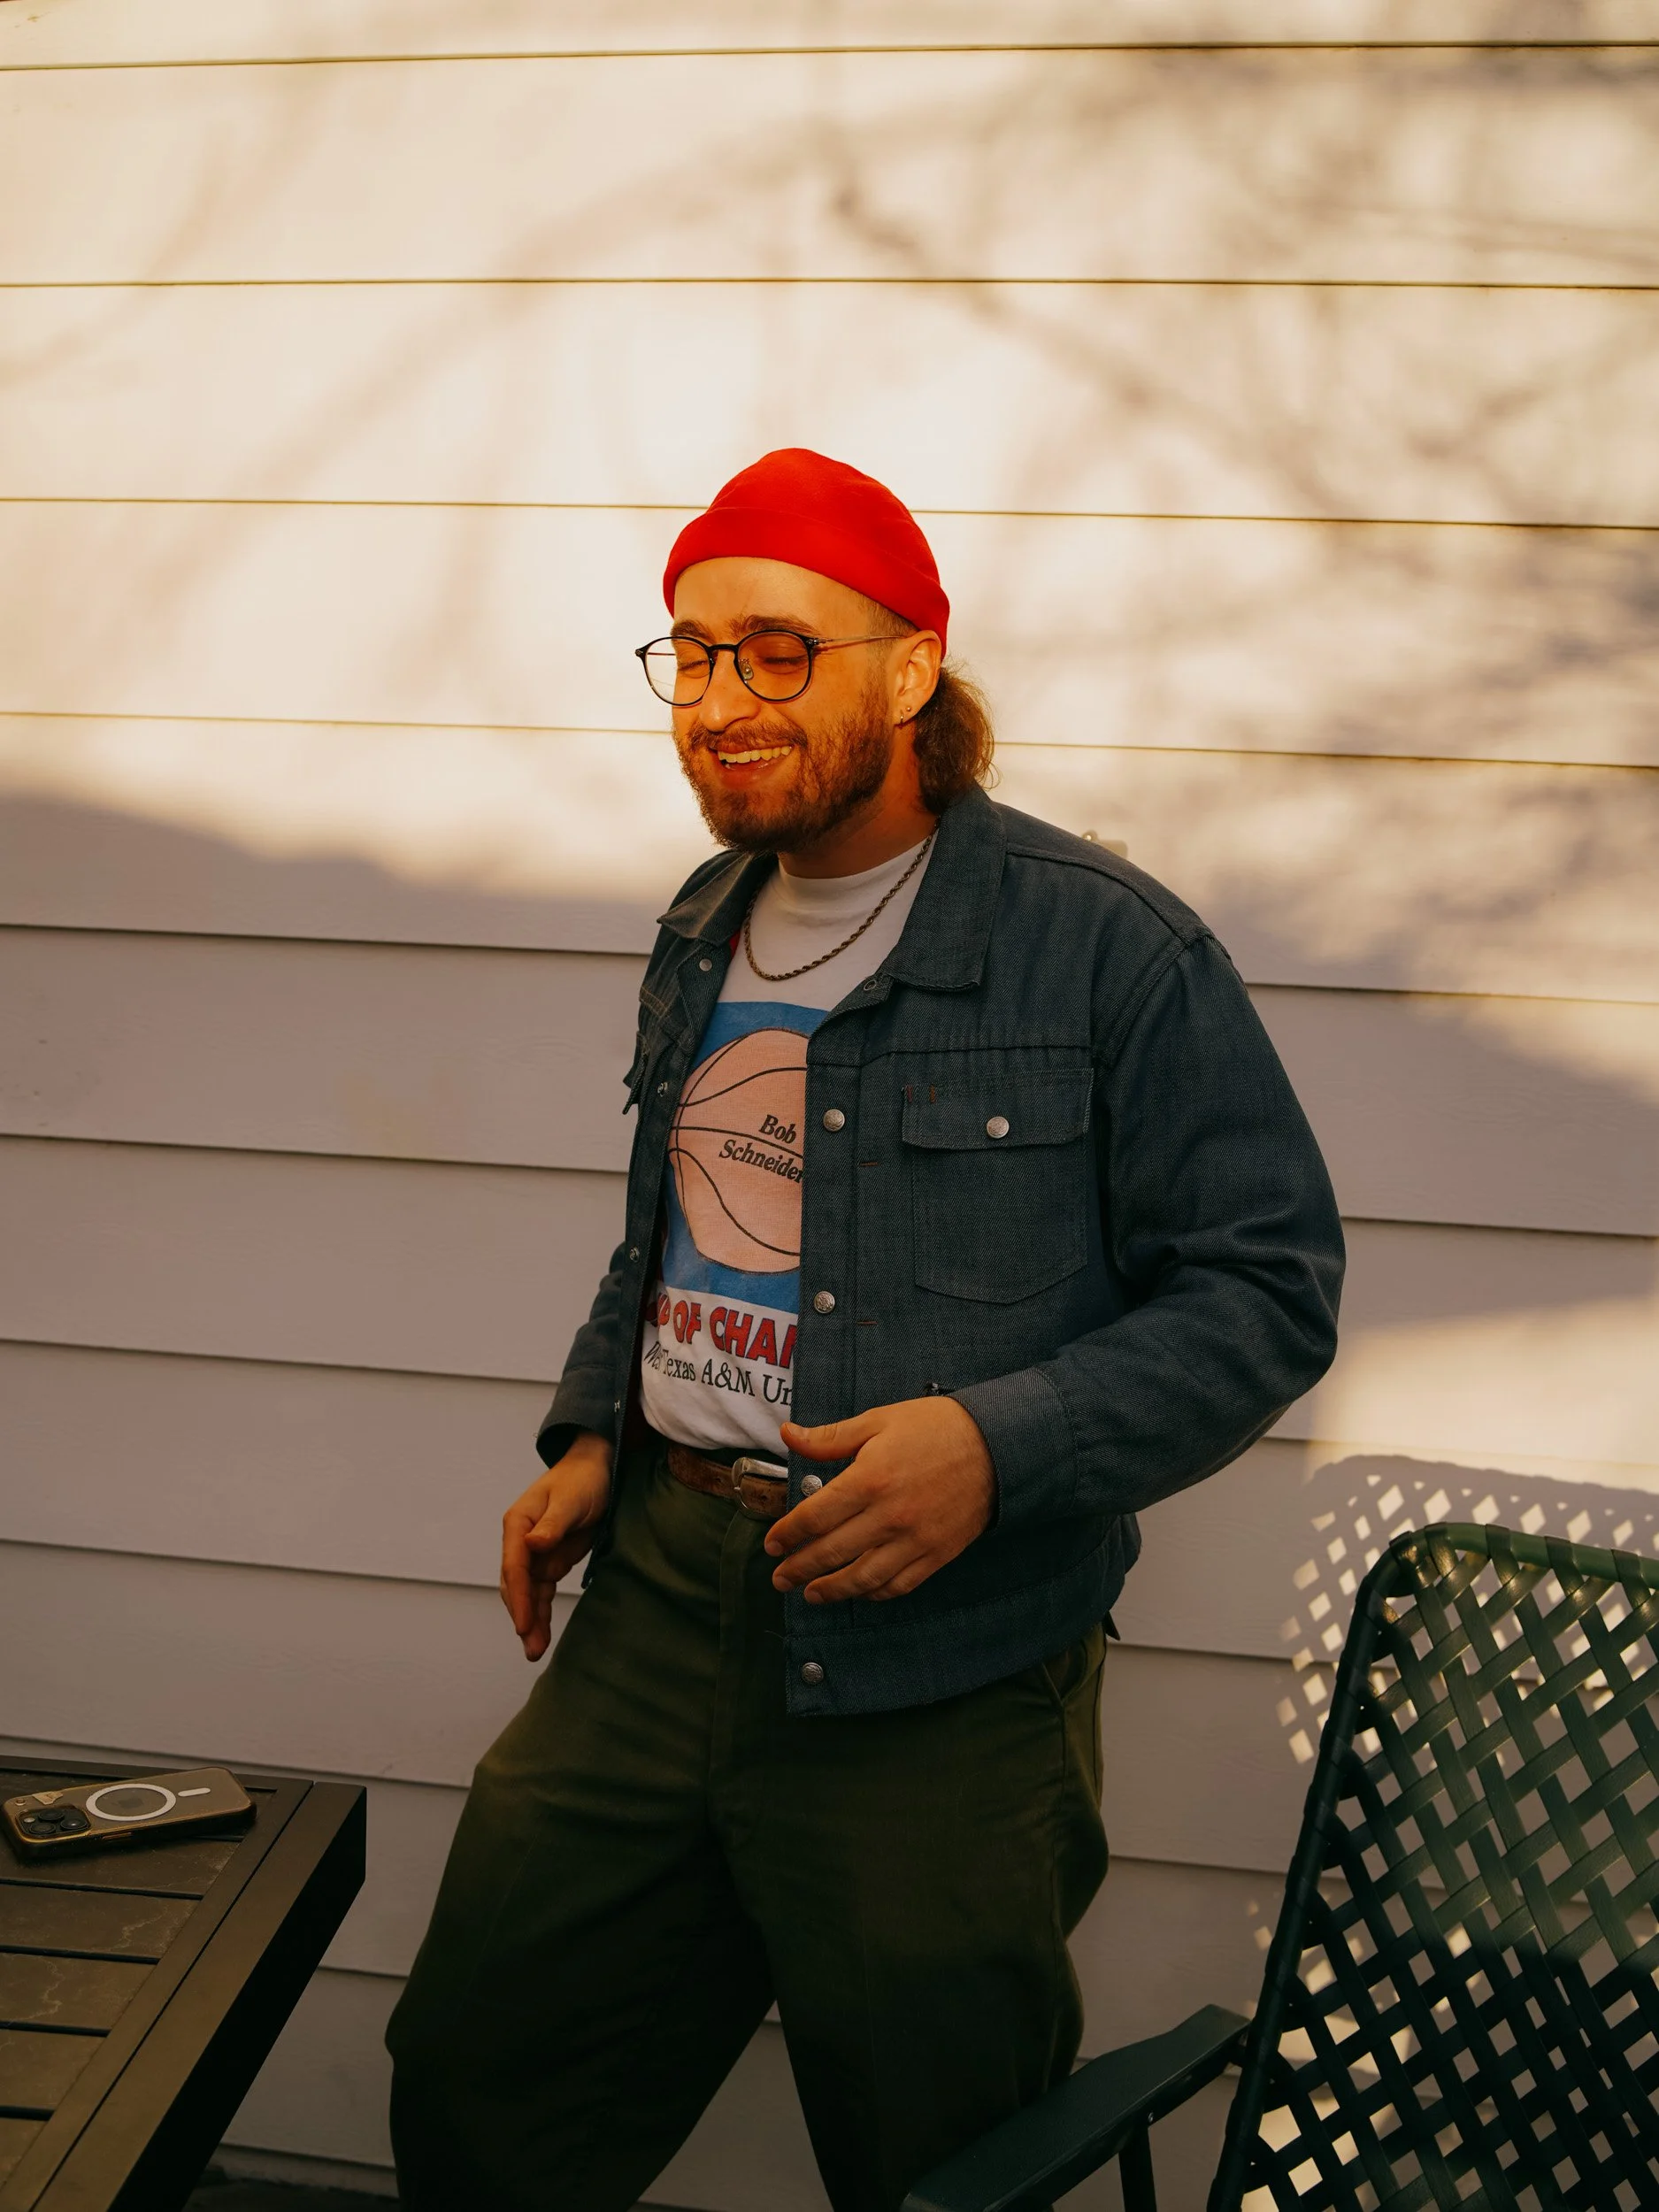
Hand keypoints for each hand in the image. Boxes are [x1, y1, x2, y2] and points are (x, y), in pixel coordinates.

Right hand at [500, 1431, 612, 1659]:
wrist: (597, 1468)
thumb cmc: (582, 1479)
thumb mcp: (570, 1499)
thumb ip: (552, 1524)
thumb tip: (533, 1545)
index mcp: (518, 1523)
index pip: (515, 1566)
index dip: (519, 1598)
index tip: (524, 1624)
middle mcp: (521, 1540)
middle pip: (517, 1585)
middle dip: (523, 1616)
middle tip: (531, 1647)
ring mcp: (534, 1552)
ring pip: (528, 1592)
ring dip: (531, 1620)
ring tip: (535, 1651)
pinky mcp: (550, 1559)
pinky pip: (542, 1590)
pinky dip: (541, 1611)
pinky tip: (541, 1634)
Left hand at [764, 1397, 994, 1603]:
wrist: (998, 1445)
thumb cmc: (936, 1427)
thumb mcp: (879, 1421)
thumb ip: (831, 1437)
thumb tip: (789, 1436)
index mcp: (869, 1480)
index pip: (815, 1517)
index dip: (787, 1534)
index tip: (772, 1544)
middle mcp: (889, 1516)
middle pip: (831, 1553)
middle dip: (799, 1569)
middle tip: (780, 1578)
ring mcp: (914, 1540)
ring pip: (862, 1578)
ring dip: (831, 1590)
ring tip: (811, 1594)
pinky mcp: (936, 1554)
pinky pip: (898, 1585)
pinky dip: (873, 1594)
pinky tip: (858, 1592)